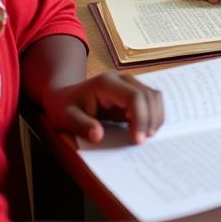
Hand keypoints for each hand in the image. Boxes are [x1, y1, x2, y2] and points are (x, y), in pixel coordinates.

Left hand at [43, 72, 163, 144]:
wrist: (65, 95)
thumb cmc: (65, 107)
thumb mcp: (66, 117)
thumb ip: (82, 126)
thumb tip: (98, 136)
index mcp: (106, 83)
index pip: (134, 97)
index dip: (140, 118)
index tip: (137, 140)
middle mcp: (122, 79)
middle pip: (148, 95)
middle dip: (150, 120)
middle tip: (143, 143)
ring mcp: (130, 83)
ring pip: (154, 96)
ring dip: (155, 116)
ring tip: (147, 137)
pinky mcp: (133, 91)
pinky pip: (151, 100)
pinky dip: (153, 114)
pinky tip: (146, 129)